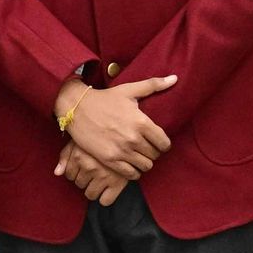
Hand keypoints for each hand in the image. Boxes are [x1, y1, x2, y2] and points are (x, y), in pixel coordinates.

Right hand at [54, 74, 178, 179]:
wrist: (77, 108)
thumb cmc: (104, 98)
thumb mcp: (129, 90)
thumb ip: (154, 84)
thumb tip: (175, 78)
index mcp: (142, 122)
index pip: (164, 143)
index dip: (163, 144)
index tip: (157, 142)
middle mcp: (133, 138)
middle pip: (155, 156)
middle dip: (153, 152)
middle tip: (146, 148)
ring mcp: (121, 150)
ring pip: (145, 166)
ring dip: (143, 162)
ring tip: (138, 157)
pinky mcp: (109, 159)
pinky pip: (130, 174)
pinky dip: (133, 172)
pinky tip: (129, 165)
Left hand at [55, 142, 131, 205]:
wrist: (125, 135)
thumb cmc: (99, 138)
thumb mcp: (79, 141)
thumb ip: (65, 156)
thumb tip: (57, 173)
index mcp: (79, 156)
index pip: (69, 175)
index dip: (75, 172)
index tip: (84, 166)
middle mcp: (90, 167)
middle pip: (79, 184)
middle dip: (85, 179)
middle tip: (95, 171)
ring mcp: (104, 176)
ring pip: (90, 194)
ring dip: (93, 189)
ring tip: (101, 178)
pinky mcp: (118, 183)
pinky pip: (105, 201)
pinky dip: (105, 198)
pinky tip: (109, 189)